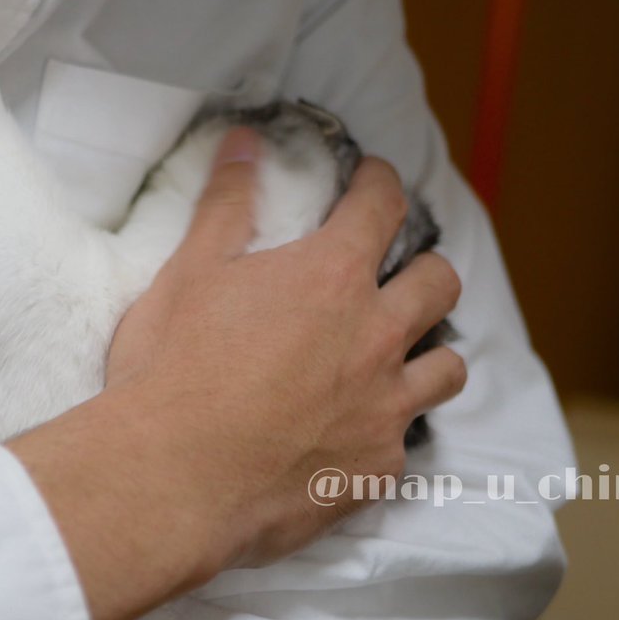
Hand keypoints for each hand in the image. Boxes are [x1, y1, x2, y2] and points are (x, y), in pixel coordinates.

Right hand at [9, 128, 464, 619]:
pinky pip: (407, 440)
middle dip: (422, 267)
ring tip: (394, 357)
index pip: (382, 206)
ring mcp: (384, 406)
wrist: (172, 478)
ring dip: (427, 351)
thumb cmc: (173, 369)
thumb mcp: (189, 275)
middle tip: (392, 273)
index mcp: (331, 276)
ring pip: (446, 366)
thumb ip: (226, 205)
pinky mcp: (376, 468)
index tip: (372, 182)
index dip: (380, 184)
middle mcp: (375, 335)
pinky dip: (388, 427)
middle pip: (438, 282)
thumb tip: (243, 141)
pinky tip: (353, 433)